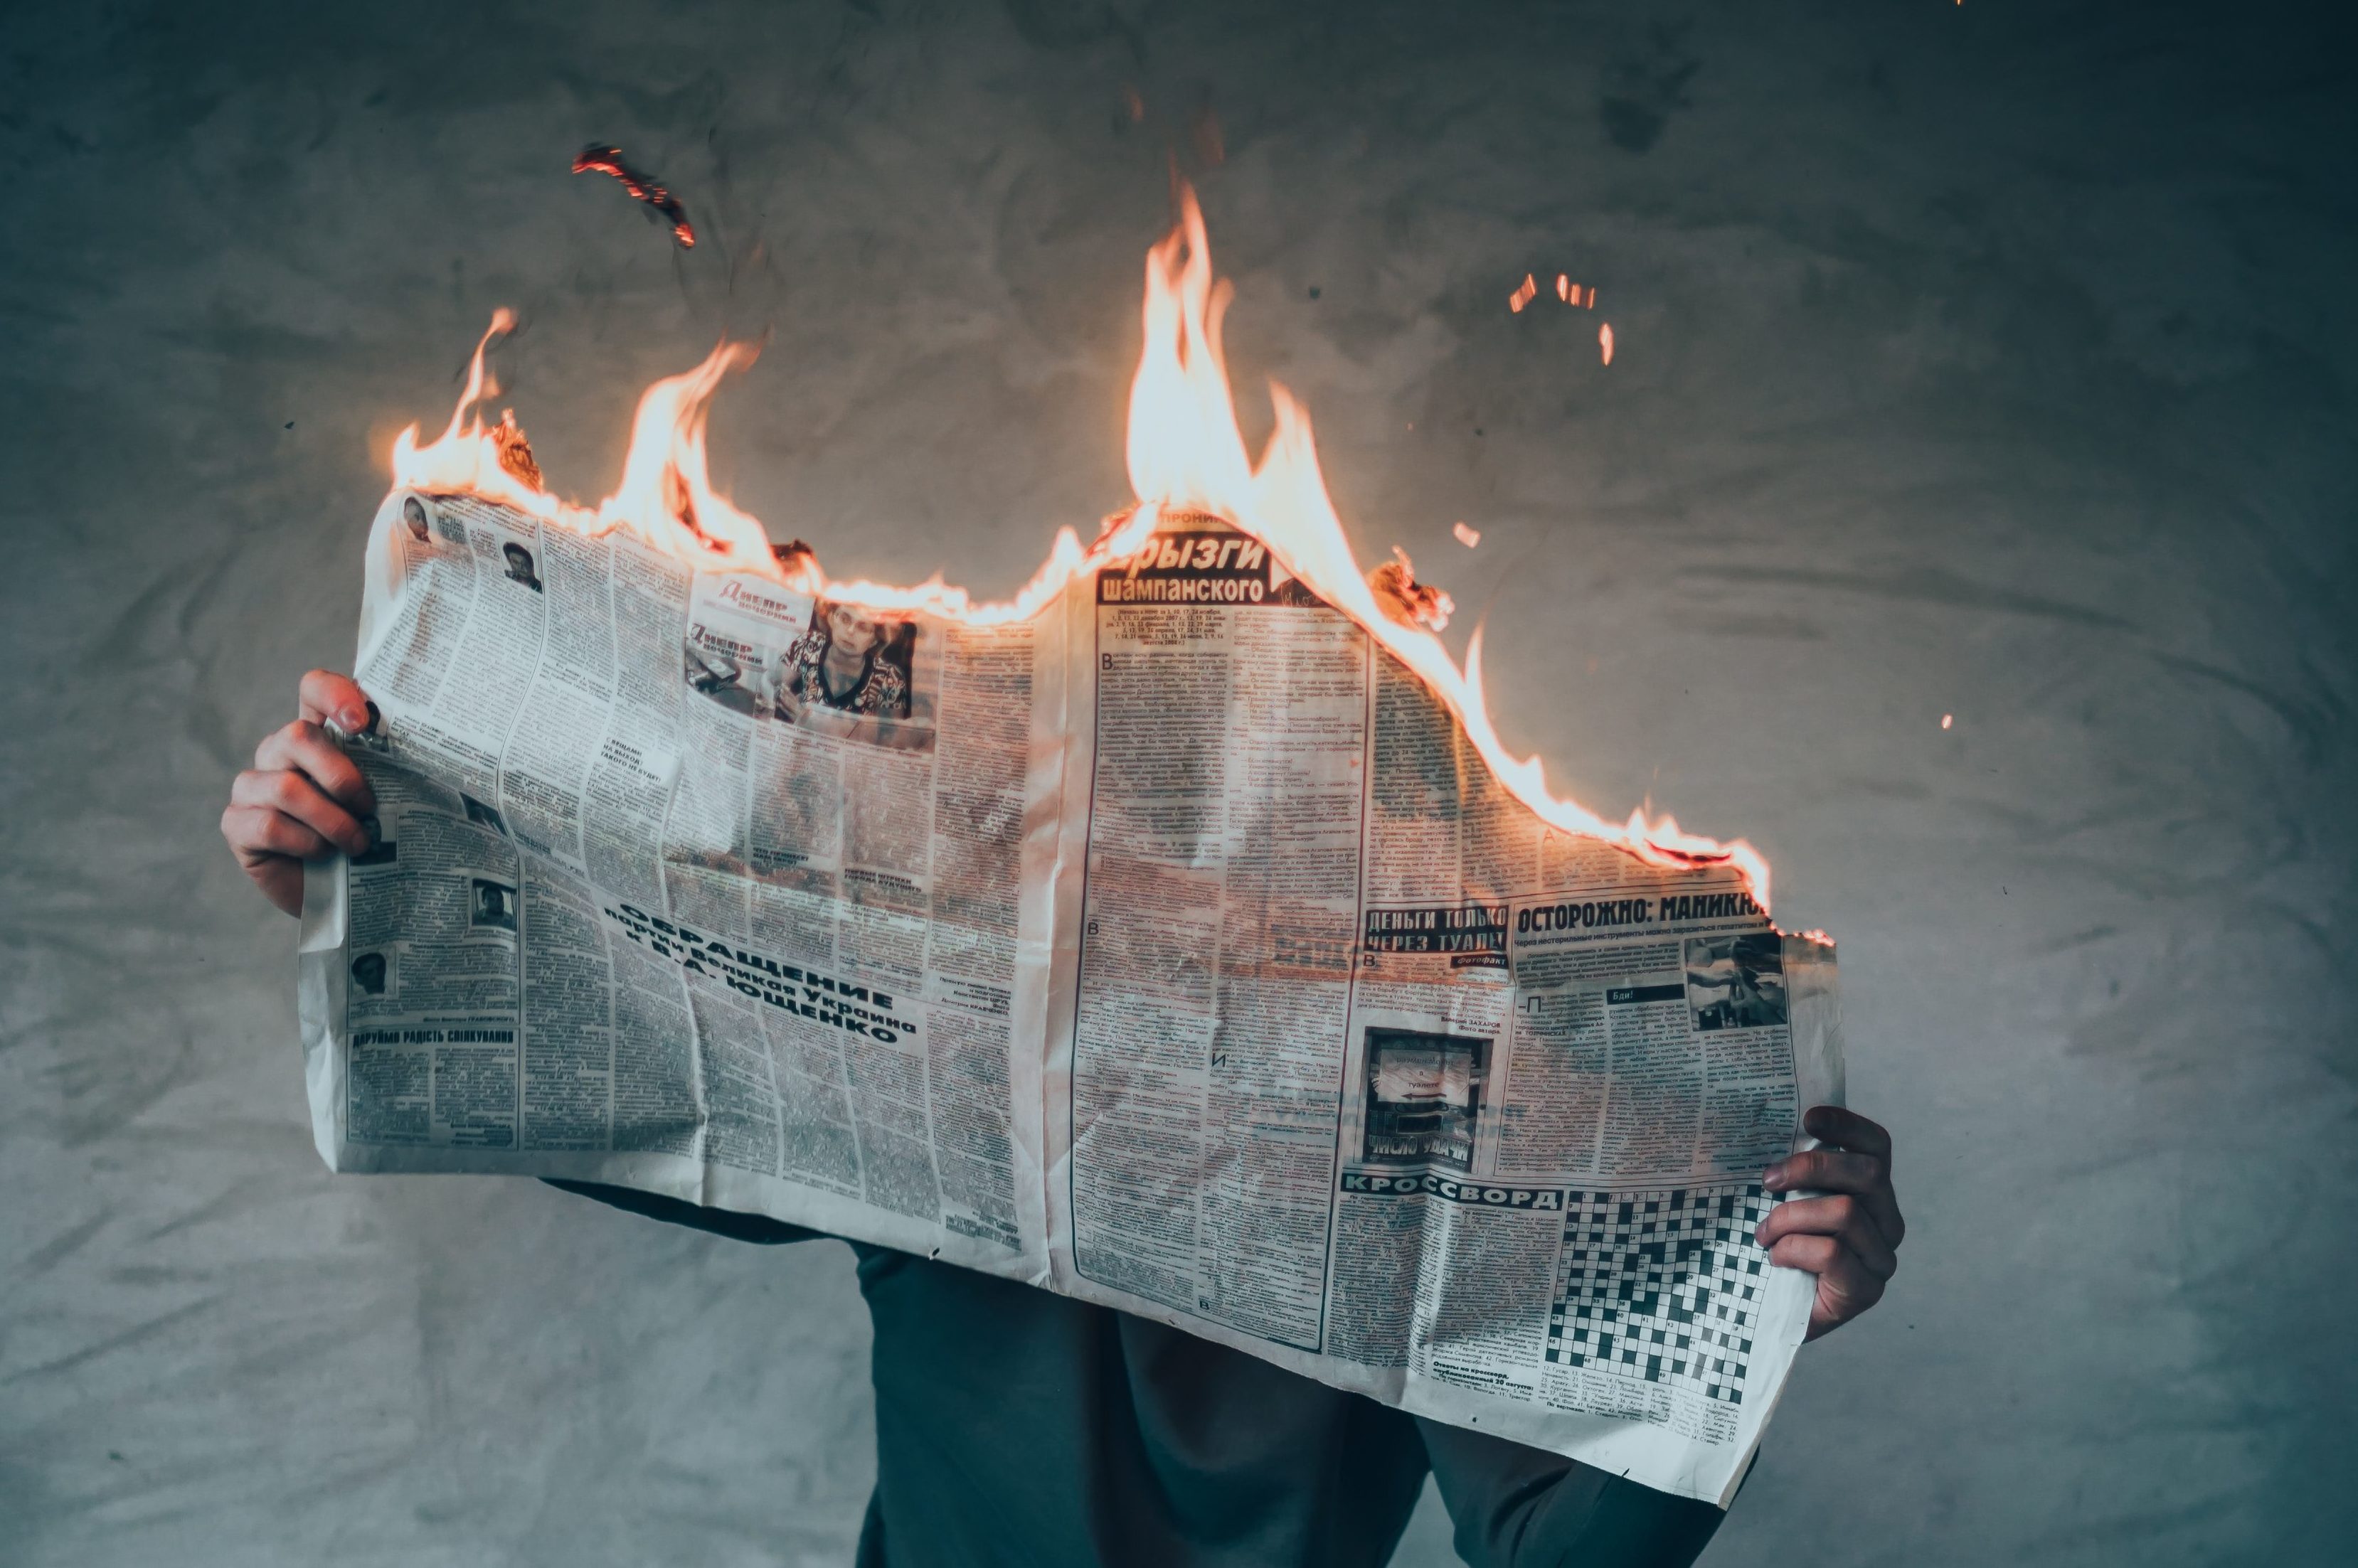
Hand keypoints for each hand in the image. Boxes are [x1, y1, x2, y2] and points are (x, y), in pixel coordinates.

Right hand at [221, 670, 378, 915]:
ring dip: (330, 819)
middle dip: (341, 775)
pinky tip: (323, 855)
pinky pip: (268, 825)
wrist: (346, 897)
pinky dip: (305, 843)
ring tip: (357, 843)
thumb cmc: (370, 839)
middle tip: (369, 806)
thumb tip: (444, 753)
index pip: (314, 689)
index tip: (362, 722)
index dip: (334, 695)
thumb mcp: (389, 800)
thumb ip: (396, 770)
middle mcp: (278, 752)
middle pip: (297, 736)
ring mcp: (252, 786)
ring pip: (285, 787)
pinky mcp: (237, 824)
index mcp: (318, 736)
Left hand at [1757, 1106, 1902, 1340]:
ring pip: (1846, 1212)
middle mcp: (1887, 1221)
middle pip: (1866, 1173)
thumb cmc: (1776, 1245)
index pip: (1877, 1146)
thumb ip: (1792, 1170)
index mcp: (1871, 1191)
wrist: (1768, 1312)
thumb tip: (1767, 1128)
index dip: (1848, 1126)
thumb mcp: (1783, 1199)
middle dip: (1809, 1169)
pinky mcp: (1867, 1290)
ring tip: (1764, 1233)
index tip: (1809, 1118)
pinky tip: (1776, 1259)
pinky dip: (1794, 1250)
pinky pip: (1833, 1253)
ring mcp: (1881, 1257)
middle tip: (1767, 1181)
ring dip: (1791, 1218)